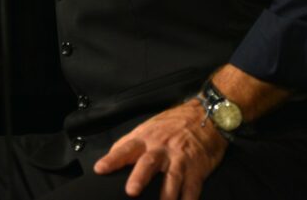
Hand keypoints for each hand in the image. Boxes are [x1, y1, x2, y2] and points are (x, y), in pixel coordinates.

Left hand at [93, 100, 226, 199]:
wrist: (206, 115)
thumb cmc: (173, 124)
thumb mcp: (149, 128)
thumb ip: (130, 143)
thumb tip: (110, 156)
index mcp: (147, 138)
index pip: (126, 148)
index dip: (113, 159)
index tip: (100, 169)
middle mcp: (162, 148)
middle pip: (149, 163)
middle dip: (140, 177)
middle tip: (131, 191)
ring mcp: (181, 159)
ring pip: (172, 178)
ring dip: (166, 195)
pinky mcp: (197, 168)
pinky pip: (192, 187)